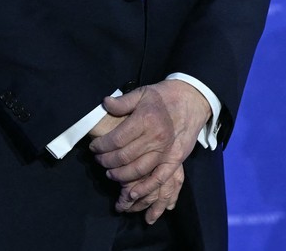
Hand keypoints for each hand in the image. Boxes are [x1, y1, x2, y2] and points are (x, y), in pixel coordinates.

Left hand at [89, 80, 210, 219]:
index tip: (93, 147)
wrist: (192, 100)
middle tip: (99, 160)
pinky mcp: (175, 160)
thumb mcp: (142, 92)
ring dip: (121, 175)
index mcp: (145, 119)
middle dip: (107, 161)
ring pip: (138, 170)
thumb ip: (122, 101)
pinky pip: (159, 178)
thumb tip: (105, 104)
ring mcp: (166, 150)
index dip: (101, 146)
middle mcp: (155, 137)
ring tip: (110, 174)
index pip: (116, 139)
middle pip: (124, 156)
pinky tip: (132, 193)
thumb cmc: (164, 96)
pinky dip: (145, 188)